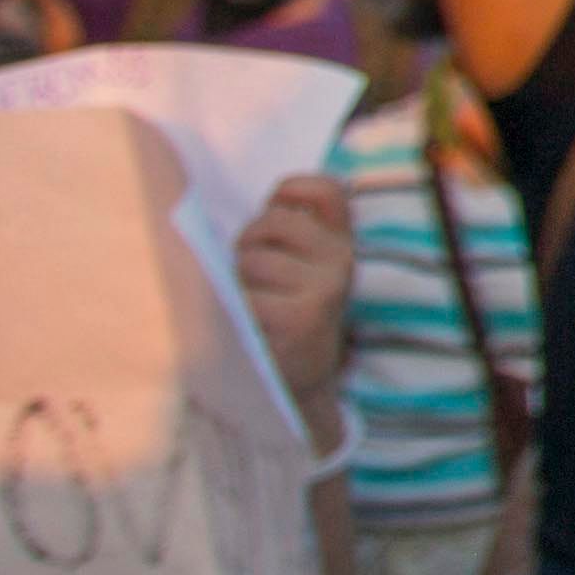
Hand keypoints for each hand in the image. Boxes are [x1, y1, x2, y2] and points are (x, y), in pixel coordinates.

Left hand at [235, 172, 359, 411]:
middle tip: (251, 279)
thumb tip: (252, 196)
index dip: (291, 189)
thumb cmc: (282, 317)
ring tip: (248, 307)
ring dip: (235, 282)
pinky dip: (233, 312)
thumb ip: (289, 233)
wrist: (296, 384)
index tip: (275, 208)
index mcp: (341, 244)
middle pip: (270, 223)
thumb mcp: (296, 270)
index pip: (325, 190)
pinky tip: (247, 328)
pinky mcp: (300, 318)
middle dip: (246, 246)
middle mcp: (341, 261)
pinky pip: (246, 296)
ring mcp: (324, 289)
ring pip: (252, 259)